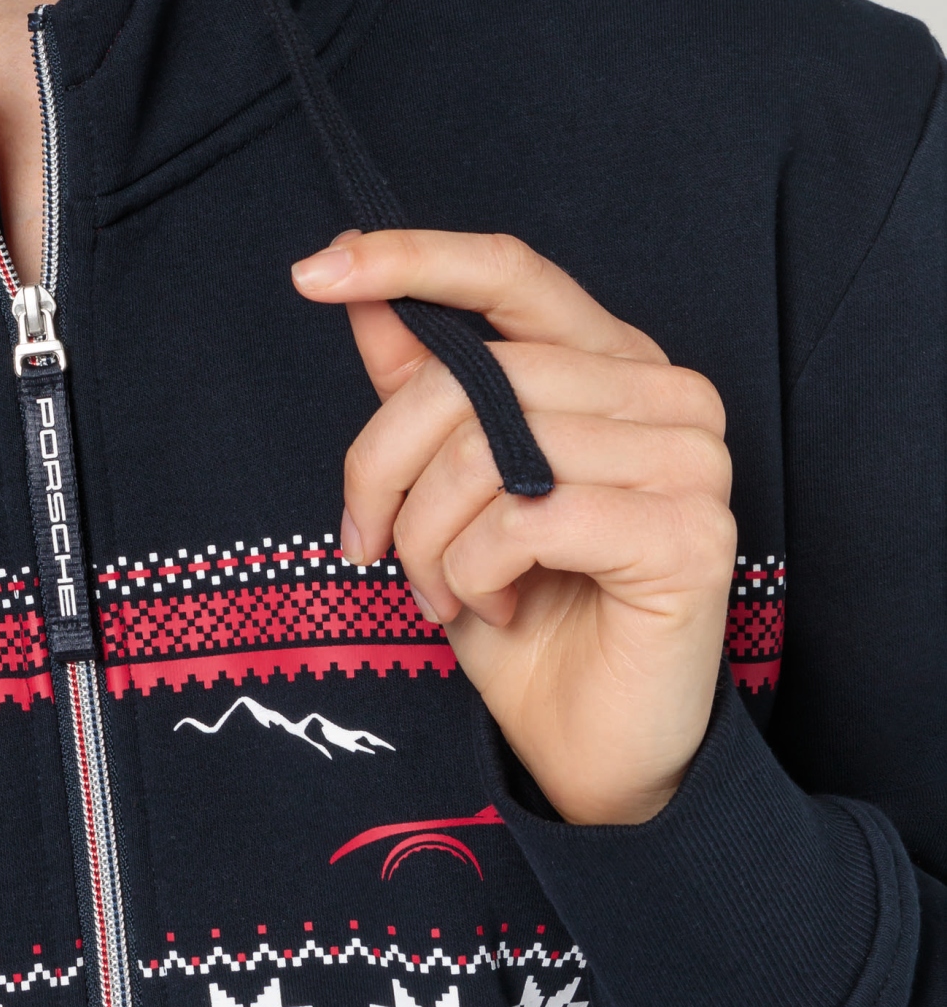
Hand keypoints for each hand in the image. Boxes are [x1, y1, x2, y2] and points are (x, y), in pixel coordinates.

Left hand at [291, 229, 734, 825]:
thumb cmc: (522, 610)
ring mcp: (690, 459)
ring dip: (429, 535)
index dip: (410, 259)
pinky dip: (476, 572)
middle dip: (384, 463)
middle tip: (369, 539)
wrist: (590, 746)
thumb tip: (361, 290)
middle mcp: (664, 393)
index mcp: (609, 360)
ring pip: (490, 448)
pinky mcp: (690, 534)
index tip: (315, 270)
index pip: (508, 271)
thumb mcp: (443, 488)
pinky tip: (499, 606)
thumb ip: (419, 384)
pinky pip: (526, 519)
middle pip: (473, 375)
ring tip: (441, 588)